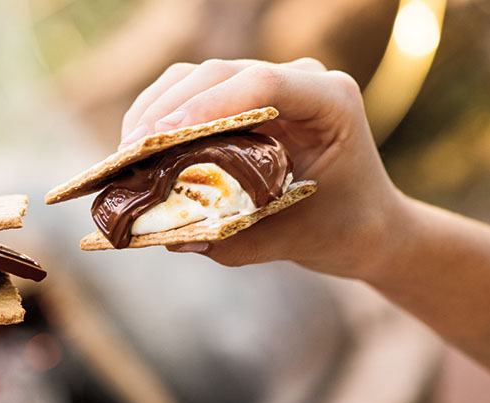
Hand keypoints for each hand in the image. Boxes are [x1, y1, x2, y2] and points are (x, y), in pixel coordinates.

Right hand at [120, 58, 406, 279]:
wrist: (363, 221)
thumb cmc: (338, 229)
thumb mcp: (289, 241)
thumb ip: (233, 241)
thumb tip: (171, 237)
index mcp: (330, 102)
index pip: (263, 84)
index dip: (206, 106)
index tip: (161, 139)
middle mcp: (301, 80)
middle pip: (220, 73)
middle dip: (167, 111)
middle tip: (129, 154)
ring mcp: (270, 82)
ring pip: (198, 77)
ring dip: (155, 110)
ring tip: (126, 154)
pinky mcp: (243, 96)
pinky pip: (193, 92)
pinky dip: (161, 115)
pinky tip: (139, 150)